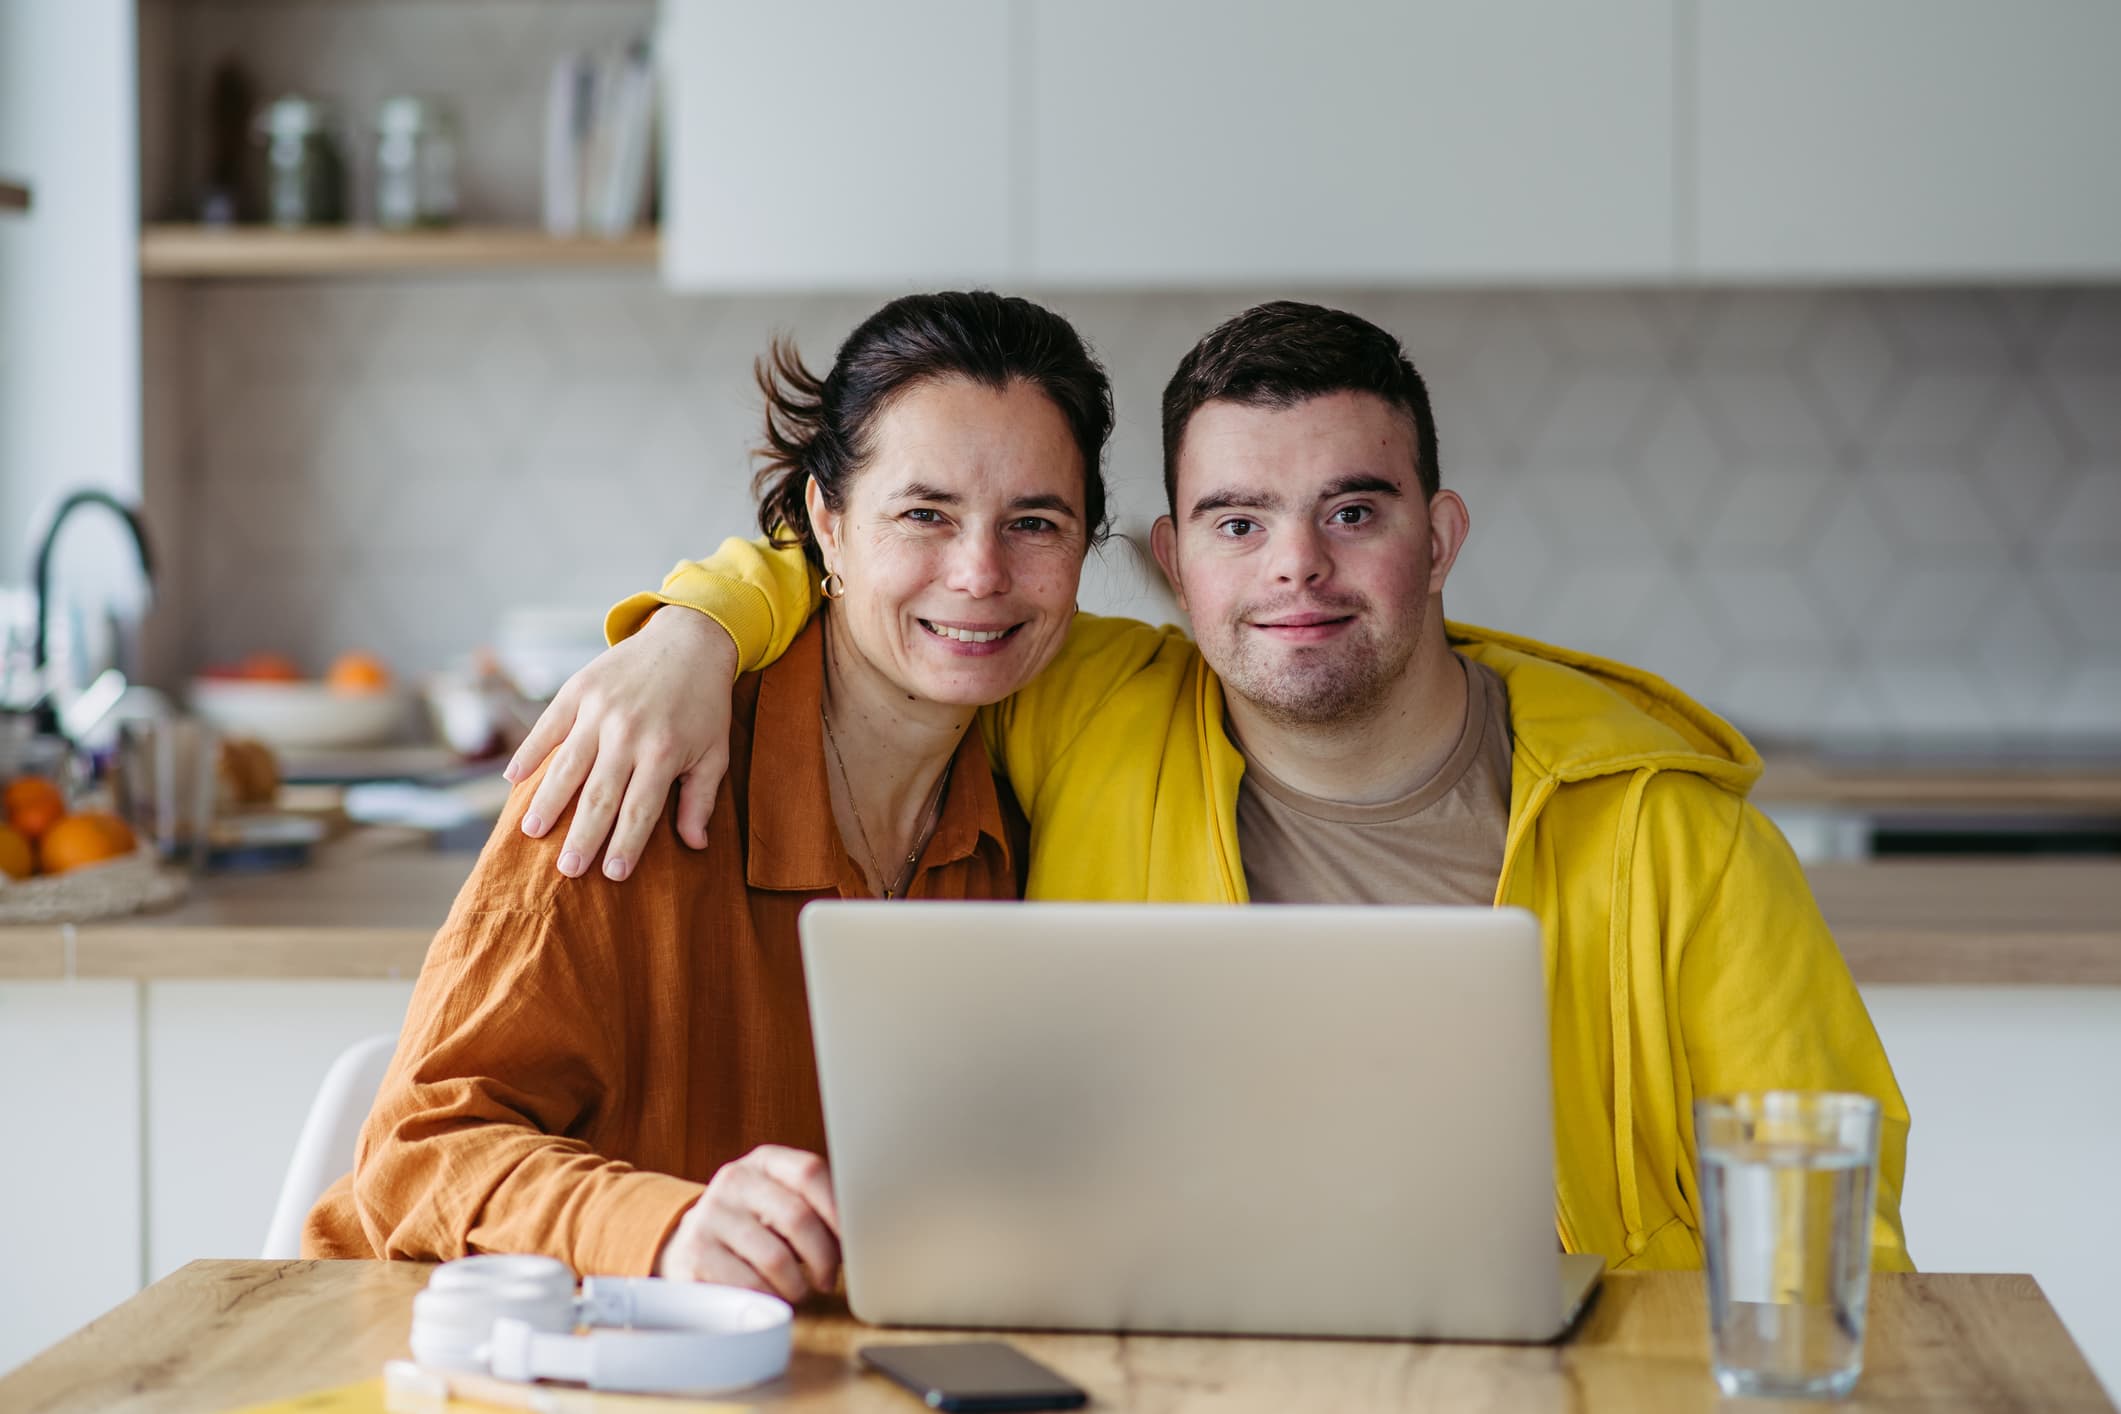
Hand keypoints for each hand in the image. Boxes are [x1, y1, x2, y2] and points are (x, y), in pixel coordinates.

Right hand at [505, 607, 738, 880]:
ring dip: (549, 801)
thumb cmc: (704, 704)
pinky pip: (548, 726)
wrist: (689, 640)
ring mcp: (600, 710)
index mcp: (664, 752)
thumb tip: (696, 845)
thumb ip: (701, 798)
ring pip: (567, 765)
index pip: (640, 810)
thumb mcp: (715, 751)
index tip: (612, 875)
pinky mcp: (580, 689)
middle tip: (566, 869)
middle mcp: (628, 733)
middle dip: (583, 836)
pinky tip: (513, 779)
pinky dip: (530, 752)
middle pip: (600, 795)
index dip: (626, 844)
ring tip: (531, 832)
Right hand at [655, 1146, 841, 1301]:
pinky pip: (750, 1285)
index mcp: (766, 1161)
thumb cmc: (757, 1226)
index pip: (811, 1172)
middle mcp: (735, 1179)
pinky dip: (770, 1298)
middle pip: (797, 1217)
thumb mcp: (783, 1202)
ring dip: (797, 1285)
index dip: (839, 1209)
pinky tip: (771, 1296)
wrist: (694, 1244)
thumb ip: (819, 1206)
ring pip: (776, 1258)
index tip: (855, 1239)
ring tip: (799, 1289)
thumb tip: (863, 1232)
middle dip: (824, 1257)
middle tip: (828, 1279)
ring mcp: (711, 1214)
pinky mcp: (696, 1252)